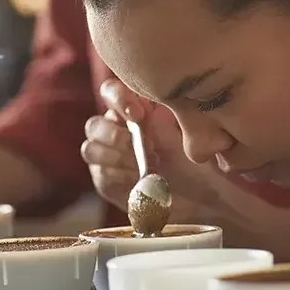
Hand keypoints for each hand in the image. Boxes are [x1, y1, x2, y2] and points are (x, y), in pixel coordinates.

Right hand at [81, 79, 222, 218]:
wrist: (198, 197)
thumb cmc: (193, 161)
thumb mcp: (183, 137)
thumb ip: (161, 119)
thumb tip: (148, 104)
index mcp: (131, 111)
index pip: (110, 92)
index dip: (118, 98)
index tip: (139, 114)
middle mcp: (113, 130)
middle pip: (94, 125)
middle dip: (117, 136)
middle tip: (147, 148)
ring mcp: (106, 157)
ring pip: (91, 149)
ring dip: (119, 157)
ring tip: (148, 166)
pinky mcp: (105, 181)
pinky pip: (101, 174)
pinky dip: (121, 176)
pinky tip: (141, 179)